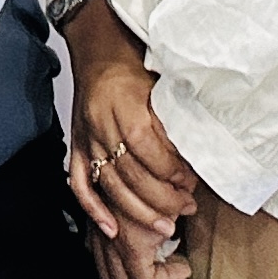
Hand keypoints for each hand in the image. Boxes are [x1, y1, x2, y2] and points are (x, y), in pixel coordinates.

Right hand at [59, 0, 195, 278]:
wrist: (98, 50)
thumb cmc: (133, 67)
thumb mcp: (160, 86)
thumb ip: (175, 119)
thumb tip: (202, 150)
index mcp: (124, 104)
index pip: (146, 146)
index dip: (170, 170)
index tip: (190, 182)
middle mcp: (101, 123)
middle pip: (128, 171)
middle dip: (159, 198)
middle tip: (184, 209)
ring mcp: (85, 138)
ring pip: (107, 183)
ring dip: (136, 211)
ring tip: (164, 225)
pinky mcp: (76, 146)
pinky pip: (79, 183)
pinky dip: (94, 209)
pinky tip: (112, 228)